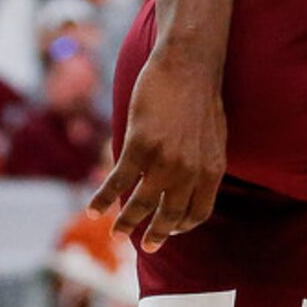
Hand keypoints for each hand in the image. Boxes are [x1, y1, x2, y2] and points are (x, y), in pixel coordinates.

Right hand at [89, 48, 226, 251]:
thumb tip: (194, 184)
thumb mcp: (213, 136)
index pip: (198, 213)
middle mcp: (190, 171)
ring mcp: (164, 161)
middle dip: (154, 233)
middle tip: (142, 242)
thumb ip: (203, 164)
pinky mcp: (140, 148)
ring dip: (126, 223)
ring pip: (140, 206)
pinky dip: (102, 200)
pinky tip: (93, 209)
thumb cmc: (201, 96)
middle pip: (169, 216)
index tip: (169, 230)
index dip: (181, 226)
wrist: (188, 64)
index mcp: (212, 168)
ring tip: (117, 231)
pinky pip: (117, 183)